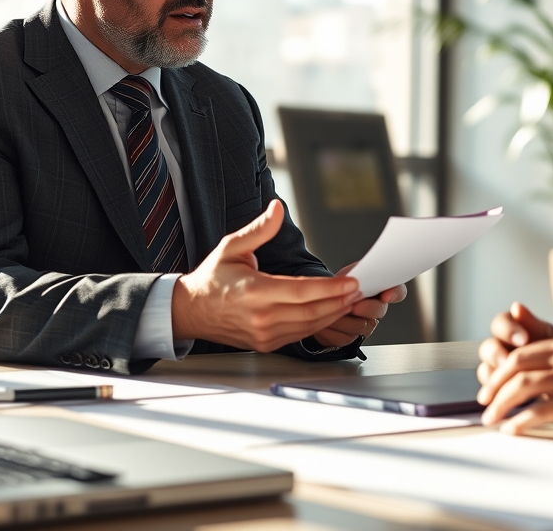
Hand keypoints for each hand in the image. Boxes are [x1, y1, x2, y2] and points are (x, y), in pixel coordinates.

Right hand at [171, 200, 362, 351]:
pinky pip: (300, 334)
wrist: (191, 311)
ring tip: (352, 299)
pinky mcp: (267, 343)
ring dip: (334, 313)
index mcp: (254, 292)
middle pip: (312, 312)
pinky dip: (320, 323)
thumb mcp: (231, 247)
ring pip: (309, 326)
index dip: (330, 288)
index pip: (302, 292)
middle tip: (361, 289)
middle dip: (340, 301)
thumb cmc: (213, 278)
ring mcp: (264, 334)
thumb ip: (259, 229)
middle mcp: (261, 318)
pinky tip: (332, 310)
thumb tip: (277, 208)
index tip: (352, 281)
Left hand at [314, 263, 407, 347]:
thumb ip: (357, 274)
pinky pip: (344, 337)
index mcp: (380, 290)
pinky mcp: (349, 338)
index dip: (395, 293)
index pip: (398, 291)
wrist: (322, 303)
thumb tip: (357, 276)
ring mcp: (364, 325)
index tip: (386, 295)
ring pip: (361, 326)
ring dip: (345, 318)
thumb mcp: (348, 273)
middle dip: (366, 307)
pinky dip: (332, 329)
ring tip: (332, 310)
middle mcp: (376, 309)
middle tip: (354, 304)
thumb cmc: (339, 286)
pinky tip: (325, 321)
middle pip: (379, 311)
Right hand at [477, 302, 552, 386]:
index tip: (523, 339)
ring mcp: (500, 370)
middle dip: (496, 354)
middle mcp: (502, 348)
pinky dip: (496, 394)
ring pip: (486, 369)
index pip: (501, 323)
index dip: (507, 329)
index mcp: (514, 330)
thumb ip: (534, 325)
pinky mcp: (502, 389)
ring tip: (508, 386)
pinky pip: (490, 391)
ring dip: (493, 376)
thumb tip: (516, 306)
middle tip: (507, 362)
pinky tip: (506, 399)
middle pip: (488, 347)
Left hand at [477, 325, 552, 436]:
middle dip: (493, 386)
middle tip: (484, 403)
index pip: (522, 352)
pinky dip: (521, 421)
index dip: (501, 369)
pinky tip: (513, 429)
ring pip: (522, 388)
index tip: (491, 384)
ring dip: (501, 405)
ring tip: (491, 419)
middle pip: (515, 367)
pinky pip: (540, 412)